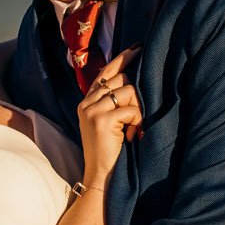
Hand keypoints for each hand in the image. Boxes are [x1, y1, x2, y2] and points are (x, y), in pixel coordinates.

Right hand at [80, 46, 143, 173]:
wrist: (100, 176)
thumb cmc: (110, 151)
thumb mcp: (107, 122)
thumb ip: (112, 102)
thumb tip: (131, 80)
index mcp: (87, 102)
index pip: (105, 73)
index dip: (121, 59)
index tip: (137, 48)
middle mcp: (87, 103)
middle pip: (121, 79)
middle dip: (136, 95)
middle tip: (136, 117)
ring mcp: (92, 110)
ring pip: (128, 91)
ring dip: (138, 110)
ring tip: (133, 128)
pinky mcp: (101, 120)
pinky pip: (131, 109)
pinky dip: (137, 121)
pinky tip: (132, 134)